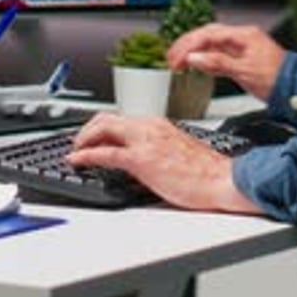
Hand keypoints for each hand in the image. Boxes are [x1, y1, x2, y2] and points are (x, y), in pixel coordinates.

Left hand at [67, 112, 260, 213]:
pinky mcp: (142, 160)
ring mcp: (145, 141)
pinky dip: (86, 155)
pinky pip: (106, 153)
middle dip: (88, 129)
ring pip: (104, 128)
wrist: (221, 179)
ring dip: (84, 138)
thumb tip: (142, 158)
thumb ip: (157, 148)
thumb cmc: (205, 171)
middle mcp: (150, 126)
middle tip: (79, 142)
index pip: (123, 118)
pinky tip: (77, 160)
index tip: (93, 135)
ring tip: (75, 150)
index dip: (102, 126)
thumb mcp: (177, 150)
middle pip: (108, 118)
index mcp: (159, 124)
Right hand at [167, 24, 285, 100]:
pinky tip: (196, 64)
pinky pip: (217, 52)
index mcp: (244, 35)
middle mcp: (242, 37)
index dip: (189, 45)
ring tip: (178, 61)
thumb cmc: (277, 79)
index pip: (208, 34)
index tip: (176, 59)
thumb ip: (218, 63)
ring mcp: (242, 47)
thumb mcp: (245, 72)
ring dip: (194, 50)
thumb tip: (195, 57)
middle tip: (171, 58)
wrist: (296, 89)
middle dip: (187, 45)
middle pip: (207, 34)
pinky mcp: (242, 57)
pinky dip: (204, 57)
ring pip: (211, 43)